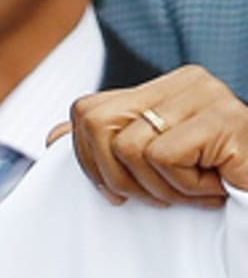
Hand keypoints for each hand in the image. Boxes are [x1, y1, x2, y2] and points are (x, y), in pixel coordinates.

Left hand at [48, 65, 247, 207]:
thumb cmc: (207, 186)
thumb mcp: (145, 170)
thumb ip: (102, 149)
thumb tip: (52, 138)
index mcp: (160, 88)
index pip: (86, 112)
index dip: (88, 162)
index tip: (118, 193)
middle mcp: (184, 81)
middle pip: (97, 124)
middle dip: (117, 177)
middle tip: (158, 196)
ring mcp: (208, 95)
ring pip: (130, 146)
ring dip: (160, 187)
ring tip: (193, 190)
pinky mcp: (225, 119)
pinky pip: (165, 156)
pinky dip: (185, 186)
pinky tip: (213, 186)